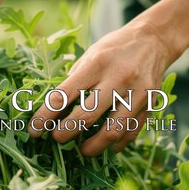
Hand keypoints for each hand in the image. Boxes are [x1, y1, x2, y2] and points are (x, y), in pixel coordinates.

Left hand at [28, 22, 179, 156]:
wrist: (154, 40)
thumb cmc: (113, 49)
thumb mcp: (89, 55)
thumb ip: (73, 81)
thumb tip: (51, 110)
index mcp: (96, 64)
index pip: (63, 96)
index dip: (44, 117)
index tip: (34, 131)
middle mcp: (118, 79)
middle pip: (86, 117)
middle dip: (65, 133)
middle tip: (56, 138)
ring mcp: (137, 94)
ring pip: (111, 131)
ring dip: (92, 147)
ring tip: (82, 149)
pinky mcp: (150, 106)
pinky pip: (129, 133)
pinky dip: (114, 144)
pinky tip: (105, 145)